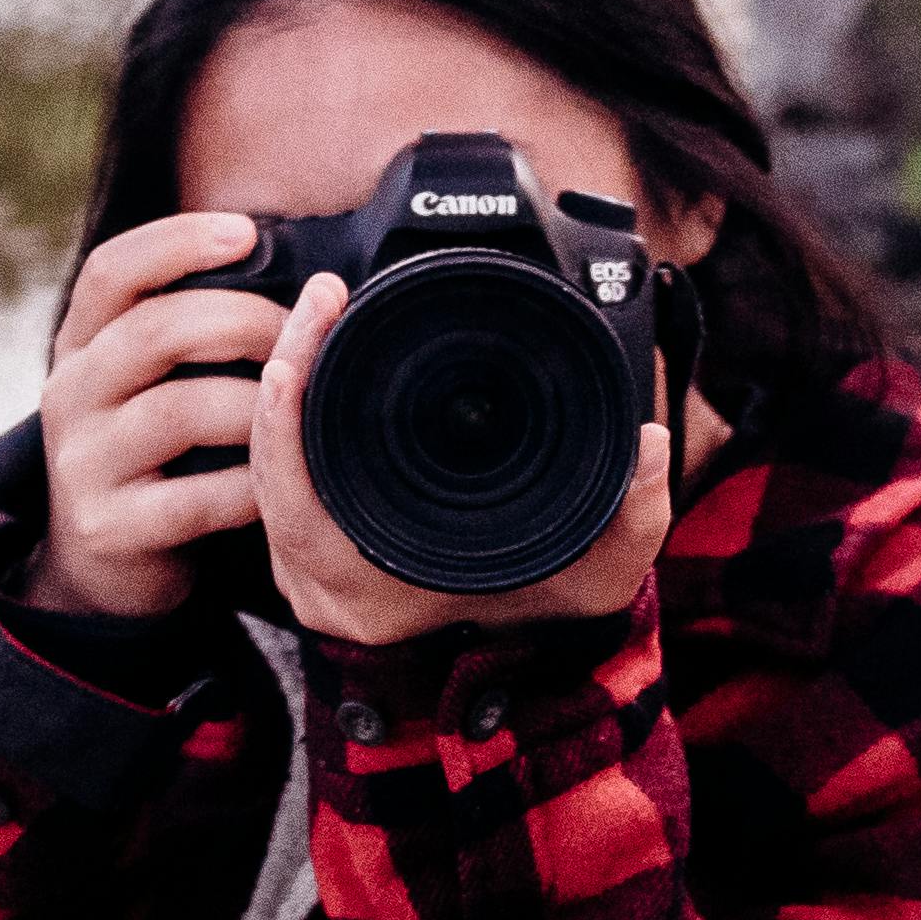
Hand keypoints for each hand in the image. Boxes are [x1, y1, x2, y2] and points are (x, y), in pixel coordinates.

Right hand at [17, 212, 291, 619]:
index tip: (246, 233)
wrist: (104, 563)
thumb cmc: (155, 453)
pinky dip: (250, 485)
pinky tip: (278, 479)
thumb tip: (298, 279)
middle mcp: (70, 394)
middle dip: (242, 323)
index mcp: (81, 344)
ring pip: (178, 412)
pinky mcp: (109, 526)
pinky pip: (196, 497)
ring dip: (255, 406)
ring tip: (299, 409)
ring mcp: (83, 463)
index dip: (177, 242)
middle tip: (299, 336)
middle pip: (154, 332)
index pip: (113, 271)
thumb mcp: (150, 381)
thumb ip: (192, 329)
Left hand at [249, 273, 675, 649]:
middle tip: (325, 295)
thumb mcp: (604, 570)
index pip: (298, 511)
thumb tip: (651, 445)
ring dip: (290, 372)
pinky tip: (316, 341)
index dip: (284, 435)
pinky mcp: (310, 526)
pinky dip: (294, 399)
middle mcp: (325, 587)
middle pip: (271, 467)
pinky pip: (281, 460)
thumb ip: (636, 515)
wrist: (527, 624)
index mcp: (375, 596)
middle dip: (290, 366)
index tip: (294, 361)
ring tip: (322, 303)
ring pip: (268, 458)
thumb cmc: (552, 600)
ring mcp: (307, 560)